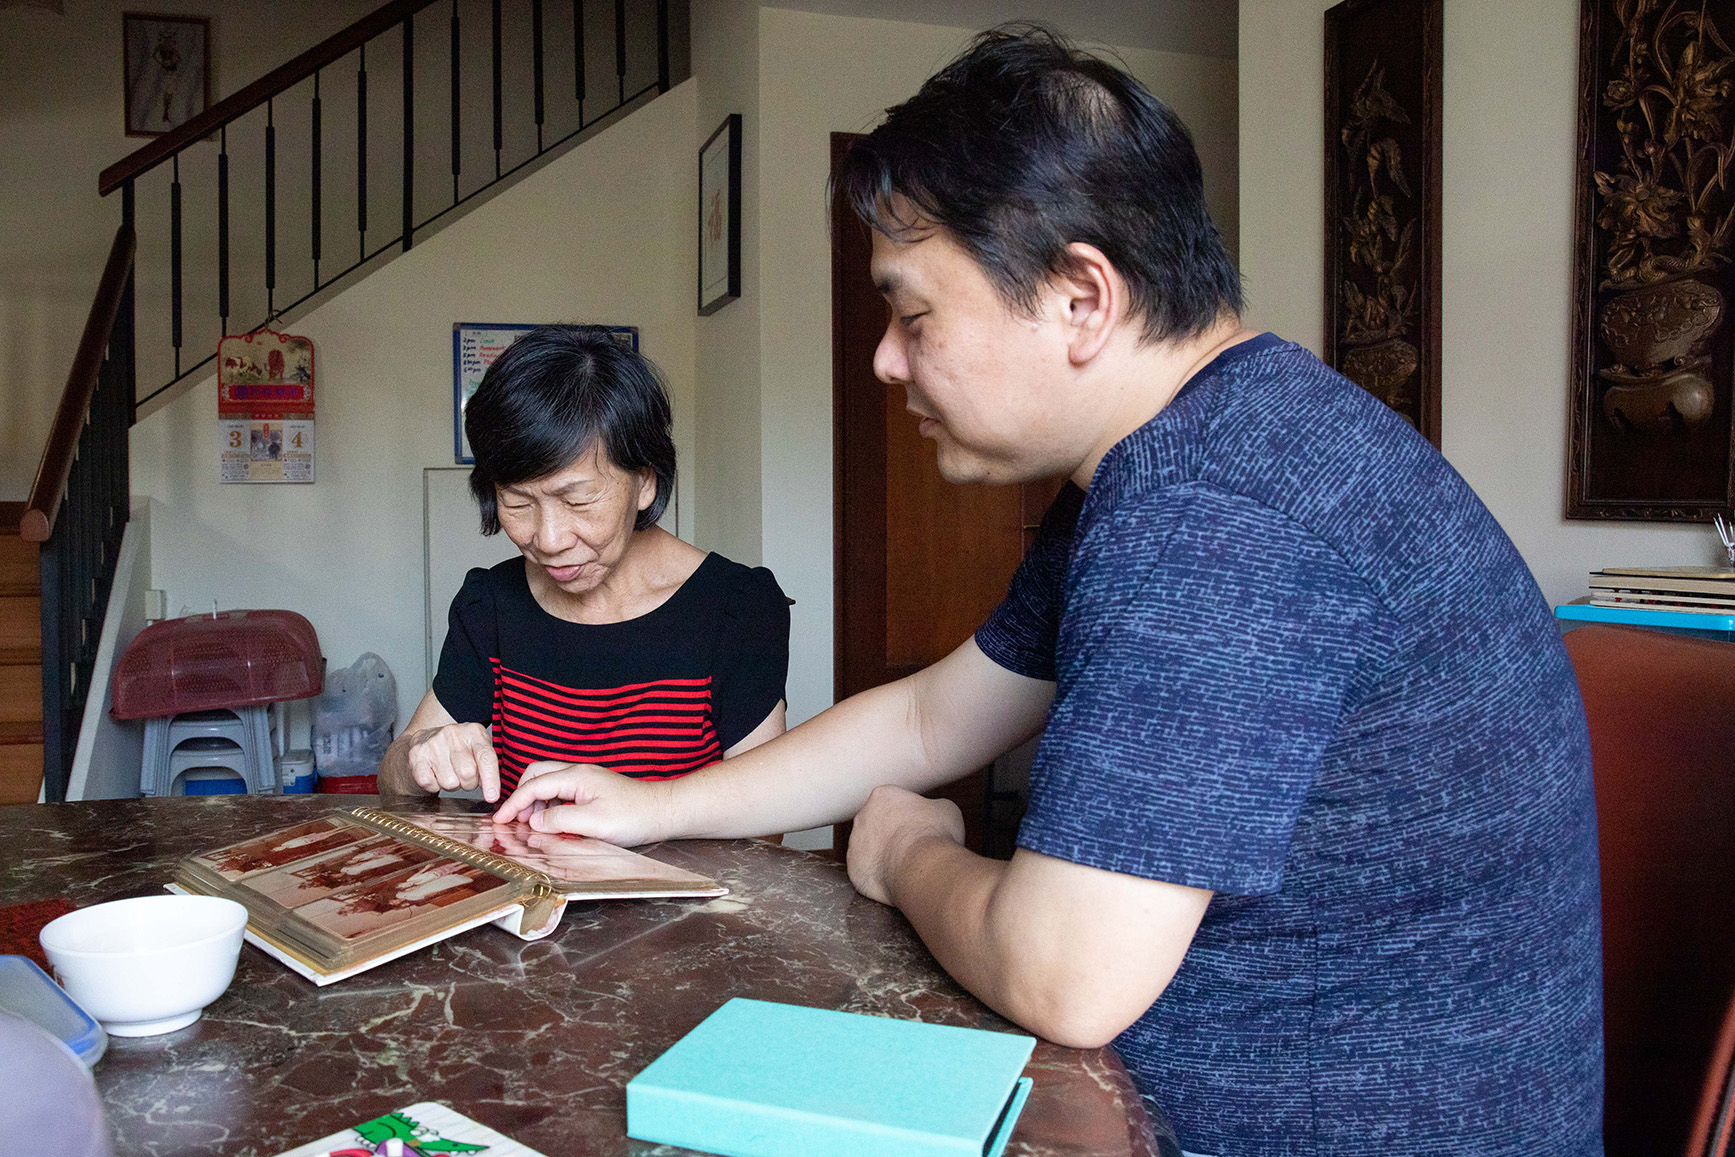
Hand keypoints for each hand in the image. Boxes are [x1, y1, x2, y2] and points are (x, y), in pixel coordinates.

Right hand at [403, 722, 500, 801]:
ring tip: (449, 772)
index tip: (492, 796)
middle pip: (467, 773)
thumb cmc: (458, 749)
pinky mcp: (416, 755)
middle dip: (469, 784)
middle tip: (465, 777)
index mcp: (474, 731)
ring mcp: (433, 743)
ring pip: (449, 782)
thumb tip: (493, 792)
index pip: (486, 757)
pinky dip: (434, 786)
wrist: (425, 739)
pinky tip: (435, 774)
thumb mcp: (477, 749)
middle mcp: (453, 734)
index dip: (491, 779)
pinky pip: (430, 784)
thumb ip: (488, 765)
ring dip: (451, 785)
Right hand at [491, 761, 674, 846]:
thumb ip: (559, 820)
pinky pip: (561, 791)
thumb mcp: (593, 823)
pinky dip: (550, 804)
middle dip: (521, 796)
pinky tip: (553, 821)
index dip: (514, 803)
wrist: (663, 812)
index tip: (500, 820)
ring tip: (533, 825)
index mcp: (576, 776)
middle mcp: (579, 772)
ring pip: (549, 783)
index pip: (534, 785)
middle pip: (537, 775)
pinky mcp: (593, 790)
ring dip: (535, 802)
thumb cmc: (635, 816)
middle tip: (515, 821)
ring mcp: (586, 780)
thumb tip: (534, 822)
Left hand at [847, 784, 965, 905]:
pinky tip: (896, 877)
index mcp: (882, 796)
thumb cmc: (934, 834)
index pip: (893, 803)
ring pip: (869, 849)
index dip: (909, 816)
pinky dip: (879, 876)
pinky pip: (867, 872)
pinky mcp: (854, 869)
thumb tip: (933, 814)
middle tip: (913, 846)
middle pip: (877, 825)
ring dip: (884, 855)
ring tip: (906, 864)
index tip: (920, 827)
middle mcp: (862, 816)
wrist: (922, 864)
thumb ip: (932, 807)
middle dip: (892, 834)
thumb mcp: (946, 809)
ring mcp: (855, 844)